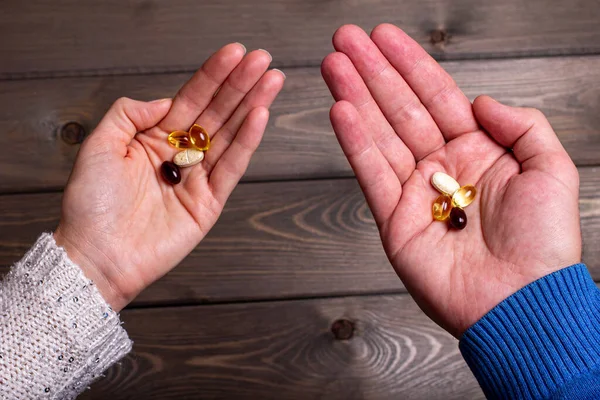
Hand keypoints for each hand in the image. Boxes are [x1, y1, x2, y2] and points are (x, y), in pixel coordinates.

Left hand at [54, 44, 284, 310]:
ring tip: (272, 80)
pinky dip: (248, 142)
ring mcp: (197, 178)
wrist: (97, 254)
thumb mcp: (100, 145)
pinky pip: (232, 168)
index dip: (213, 76)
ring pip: (230, 136)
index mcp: (154, 138)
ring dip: (252, 106)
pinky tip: (260, 116)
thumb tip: (164, 101)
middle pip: (216, 113)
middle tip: (262, 60)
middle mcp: (179, 155)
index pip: (190, 99)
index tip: (235, 53)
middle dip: (240, 85)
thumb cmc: (91, 204)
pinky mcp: (210, 203)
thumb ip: (129, 113)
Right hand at [322, 24, 580, 336]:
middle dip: (372, 72)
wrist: (521, 301)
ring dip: (355, 97)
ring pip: (379, 134)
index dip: (409, 64)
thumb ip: (520, 124)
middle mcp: (442, 168)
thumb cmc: (542, 245)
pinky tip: (340, 111)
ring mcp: (414, 193)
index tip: (383, 37)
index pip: (436, 96)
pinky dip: (354, 142)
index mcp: (477, 152)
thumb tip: (480, 100)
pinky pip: (371, 173)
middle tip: (345, 41)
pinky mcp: (393, 220)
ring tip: (333, 66)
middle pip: (400, 109)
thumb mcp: (551, 169)